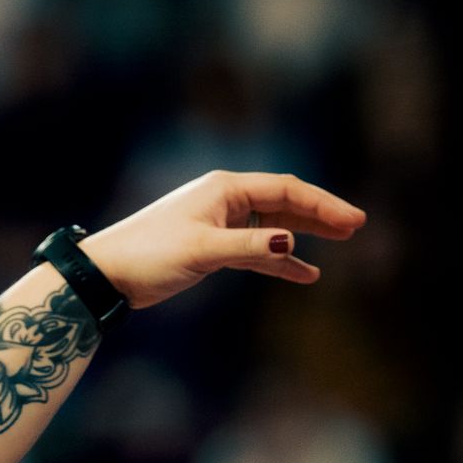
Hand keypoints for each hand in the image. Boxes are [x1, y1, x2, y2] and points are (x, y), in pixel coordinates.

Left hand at [78, 171, 365, 309]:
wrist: (106, 273)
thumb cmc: (149, 254)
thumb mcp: (203, 250)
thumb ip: (250, 247)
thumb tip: (292, 243)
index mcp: (224, 190)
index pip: (286, 190)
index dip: (323, 204)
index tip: (354, 221)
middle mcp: (224, 200)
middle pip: (284, 203)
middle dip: (320, 214)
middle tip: (356, 227)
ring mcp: (218, 222)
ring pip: (272, 226)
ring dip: (303, 235)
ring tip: (340, 243)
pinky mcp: (211, 246)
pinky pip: (255, 249)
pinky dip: (278, 259)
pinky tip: (305, 272)